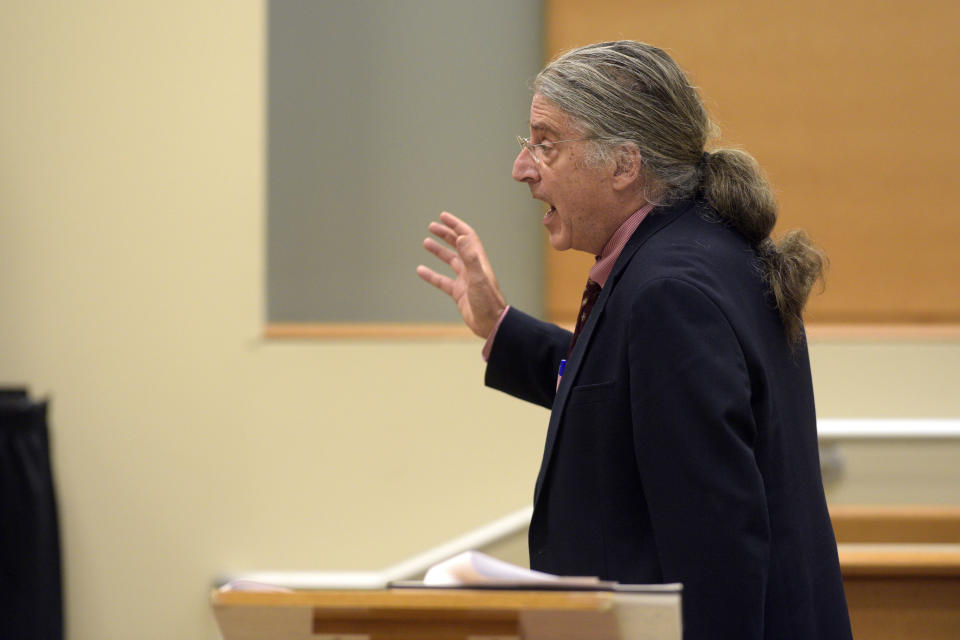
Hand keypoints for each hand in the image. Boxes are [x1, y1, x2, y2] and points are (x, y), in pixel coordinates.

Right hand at [417, 211, 506, 337]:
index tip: (443, 216)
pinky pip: (442, 281)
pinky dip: (431, 275)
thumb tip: (462, 236)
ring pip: (450, 261)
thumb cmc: (487, 301)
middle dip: (446, 234)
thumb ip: (470, 258)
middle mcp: (472, 268)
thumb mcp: (478, 278)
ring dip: (439, 251)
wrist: (491, 324)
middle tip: (431, 226)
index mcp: (478, 261)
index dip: (456, 225)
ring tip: (426, 242)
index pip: (467, 237)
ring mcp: (465, 280)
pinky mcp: (459, 292)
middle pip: (458, 245)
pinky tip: (420, 270)